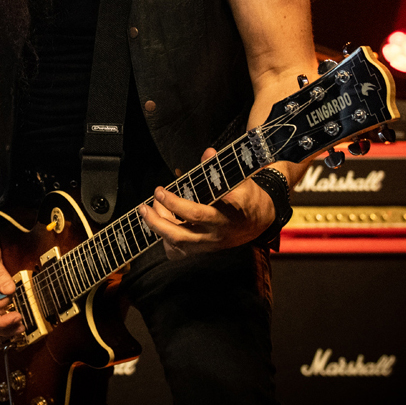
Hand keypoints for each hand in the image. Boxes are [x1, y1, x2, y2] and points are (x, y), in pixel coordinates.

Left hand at [139, 147, 274, 259]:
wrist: (260, 221)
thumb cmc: (248, 197)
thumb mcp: (240, 180)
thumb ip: (221, 168)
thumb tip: (208, 152)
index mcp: (225, 217)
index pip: (196, 214)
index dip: (175, 203)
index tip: (160, 190)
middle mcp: (216, 234)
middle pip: (181, 235)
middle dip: (159, 219)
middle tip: (145, 204)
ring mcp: (209, 244)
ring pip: (178, 244)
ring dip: (158, 227)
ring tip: (147, 209)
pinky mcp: (204, 249)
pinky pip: (179, 251)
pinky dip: (165, 239)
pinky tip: (159, 224)